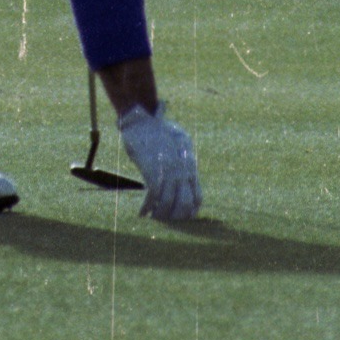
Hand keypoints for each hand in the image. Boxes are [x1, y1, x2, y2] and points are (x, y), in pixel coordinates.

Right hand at [118, 103, 201, 221]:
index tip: (178, 217)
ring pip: (167, 204)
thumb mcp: (179, 145)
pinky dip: (146, 208)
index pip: (197, 198)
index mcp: (190, 166)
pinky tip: (142, 213)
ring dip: (159, 215)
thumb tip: (185, 180)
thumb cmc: (158, 133)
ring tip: (152, 216)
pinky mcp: (153, 170)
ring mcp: (168, 171)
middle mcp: (182, 170)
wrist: (142, 121)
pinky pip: (152, 197)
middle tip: (164, 218)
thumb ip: (184, 162)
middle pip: (184, 205)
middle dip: (174, 217)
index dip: (189, 212)